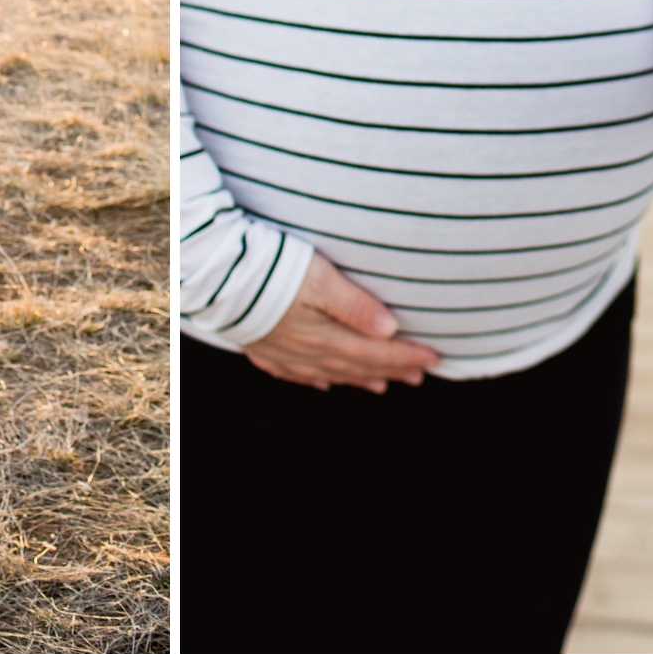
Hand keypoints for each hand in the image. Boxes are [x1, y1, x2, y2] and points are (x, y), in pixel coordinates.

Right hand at [240, 252, 441, 393]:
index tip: (434, 359)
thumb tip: (390, 329)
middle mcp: (308, 350)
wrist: (218, 276)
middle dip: (391, 370)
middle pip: (358, 365)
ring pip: (331, 372)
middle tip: (419, 376)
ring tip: (381, 385)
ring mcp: (285, 352)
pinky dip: (315, 379)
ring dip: (359, 378)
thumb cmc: (270, 268)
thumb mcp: (319, 278)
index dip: (407, 356)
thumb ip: (354, 305)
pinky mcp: (264, 347)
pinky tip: (322, 382)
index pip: (376, 351)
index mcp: (326, 335)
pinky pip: (296, 373)